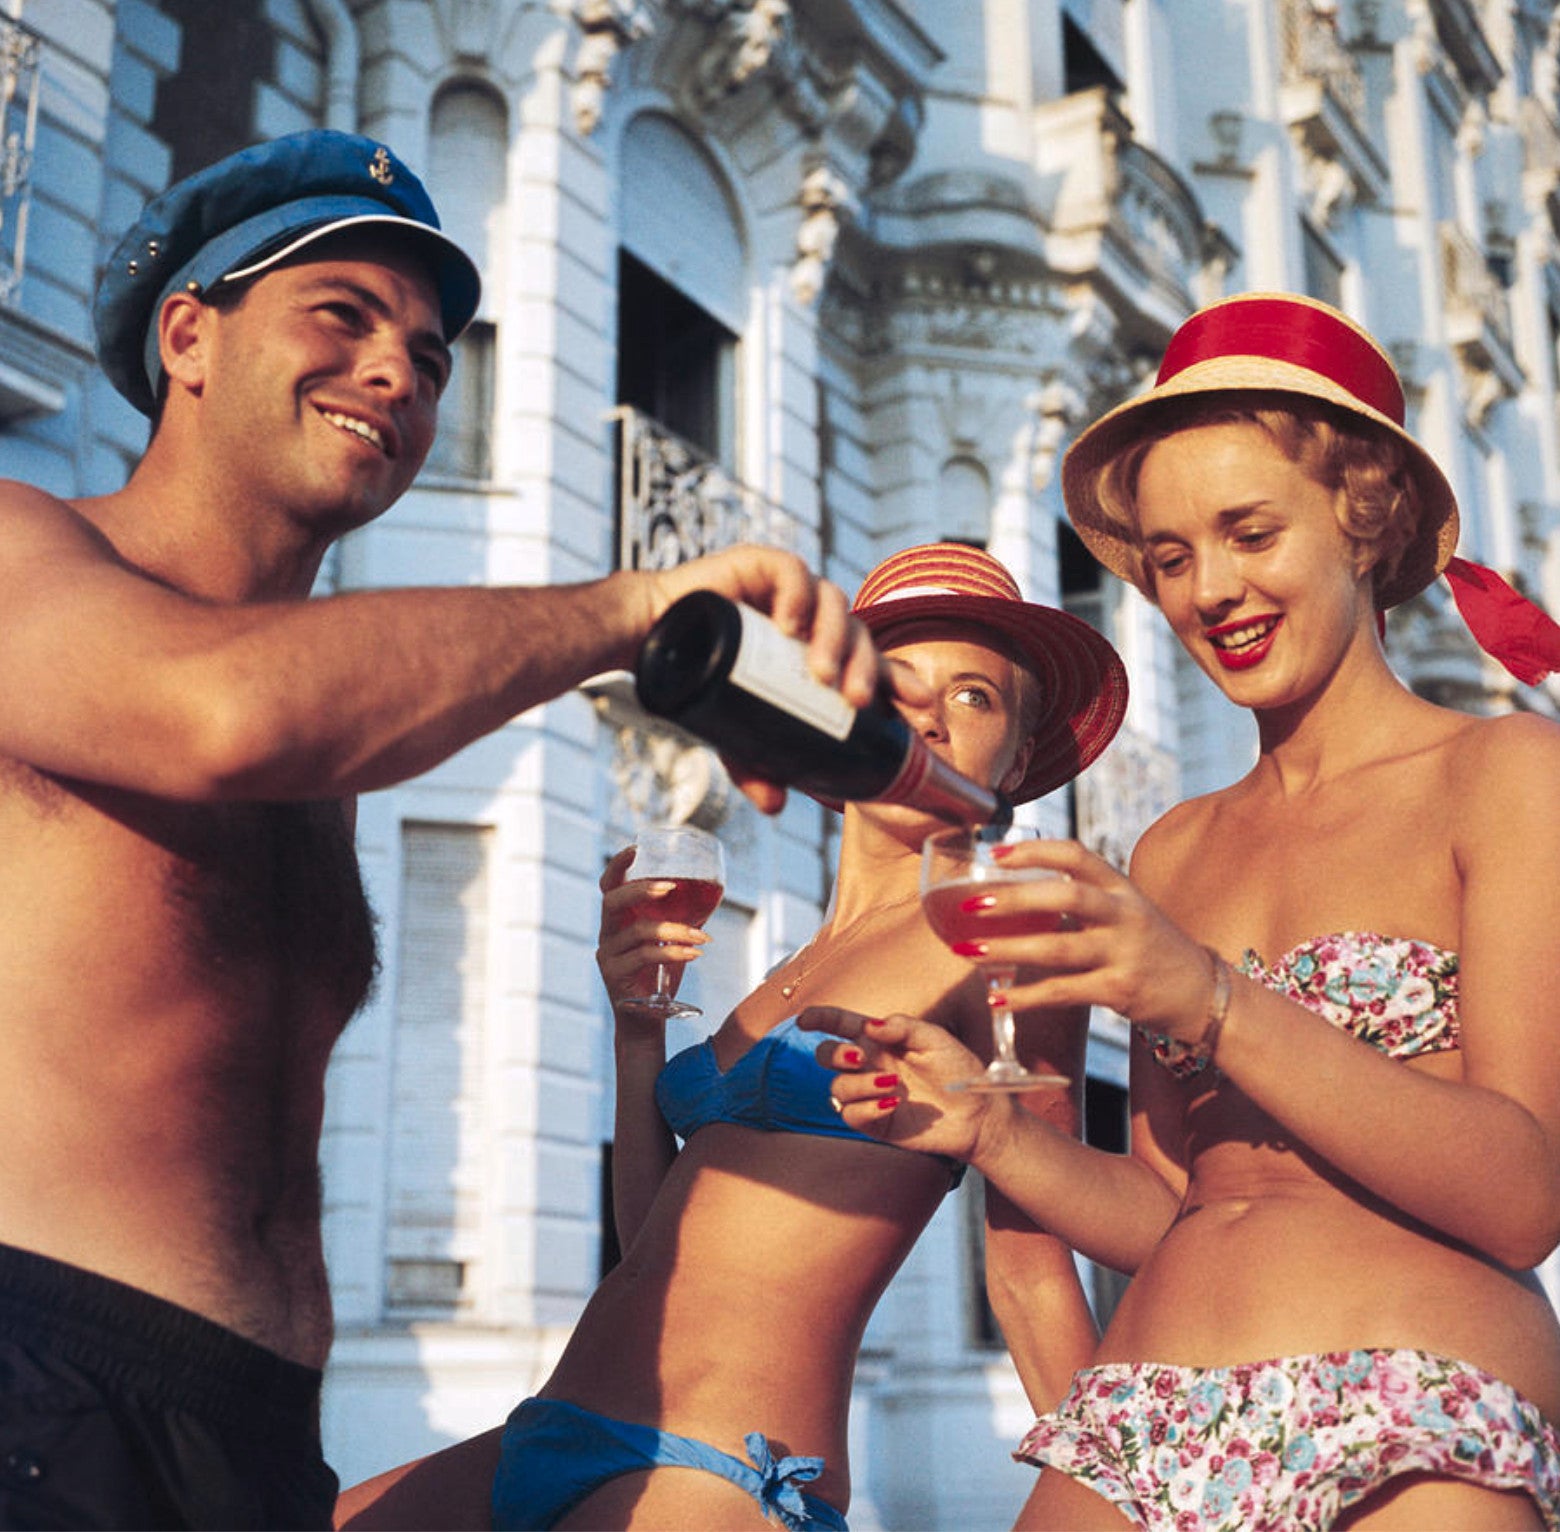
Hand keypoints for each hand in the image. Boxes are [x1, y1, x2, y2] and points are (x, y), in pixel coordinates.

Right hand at [596, 847, 708, 1021]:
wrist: (647, 1020)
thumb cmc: (659, 977)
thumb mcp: (669, 942)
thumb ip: (678, 920)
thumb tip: (709, 894)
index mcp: (617, 921)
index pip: (608, 887)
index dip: (618, 866)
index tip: (636, 849)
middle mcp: (606, 935)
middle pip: (612, 901)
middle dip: (641, 889)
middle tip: (671, 887)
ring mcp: (607, 956)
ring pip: (639, 931)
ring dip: (676, 930)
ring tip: (703, 938)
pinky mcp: (614, 975)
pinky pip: (645, 956)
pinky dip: (674, 952)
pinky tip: (695, 953)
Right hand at [650, 547, 931, 812]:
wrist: (649, 636)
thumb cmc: (701, 677)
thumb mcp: (734, 729)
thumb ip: (755, 763)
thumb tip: (775, 807)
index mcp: (817, 650)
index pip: (870, 662)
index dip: (898, 680)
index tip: (921, 706)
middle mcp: (811, 619)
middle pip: (858, 636)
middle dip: (865, 668)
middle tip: (855, 701)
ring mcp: (789, 590)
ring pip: (833, 604)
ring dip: (835, 638)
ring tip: (821, 673)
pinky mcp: (760, 564)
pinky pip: (792, 572)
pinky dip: (798, 595)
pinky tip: (792, 622)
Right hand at [797, 1005, 1006, 1163]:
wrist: (977, 1112)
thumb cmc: (958, 1069)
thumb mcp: (935, 1038)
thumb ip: (902, 1026)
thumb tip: (869, 1026)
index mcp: (880, 1040)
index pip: (841, 1026)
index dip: (820, 1019)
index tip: (804, 1020)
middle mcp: (869, 1066)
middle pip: (827, 1056)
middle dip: (835, 1054)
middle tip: (860, 1057)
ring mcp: (870, 1095)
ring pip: (837, 1087)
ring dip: (859, 1084)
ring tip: (892, 1085)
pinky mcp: (875, 1123)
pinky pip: (850, 1115)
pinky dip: (866, 1108)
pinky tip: (892, 1104)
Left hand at [953, 839, 1214, 1041]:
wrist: (1204, 993)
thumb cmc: (1152, 947)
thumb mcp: (1127, 909)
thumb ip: (1084, 897)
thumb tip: (1018, 889)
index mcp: (1121, 887)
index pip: (1075, 855)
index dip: (1033, 851)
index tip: (994, 854)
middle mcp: (1124, 915)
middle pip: (1066, 895)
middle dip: (1014, 898)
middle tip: (971, 905)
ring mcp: (1123, 953)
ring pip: (1058, 948)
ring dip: (1008, 950)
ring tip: (968, 953)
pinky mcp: (1119, 991)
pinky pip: (1063, 992)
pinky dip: (1026, 997)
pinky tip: (997, 999)